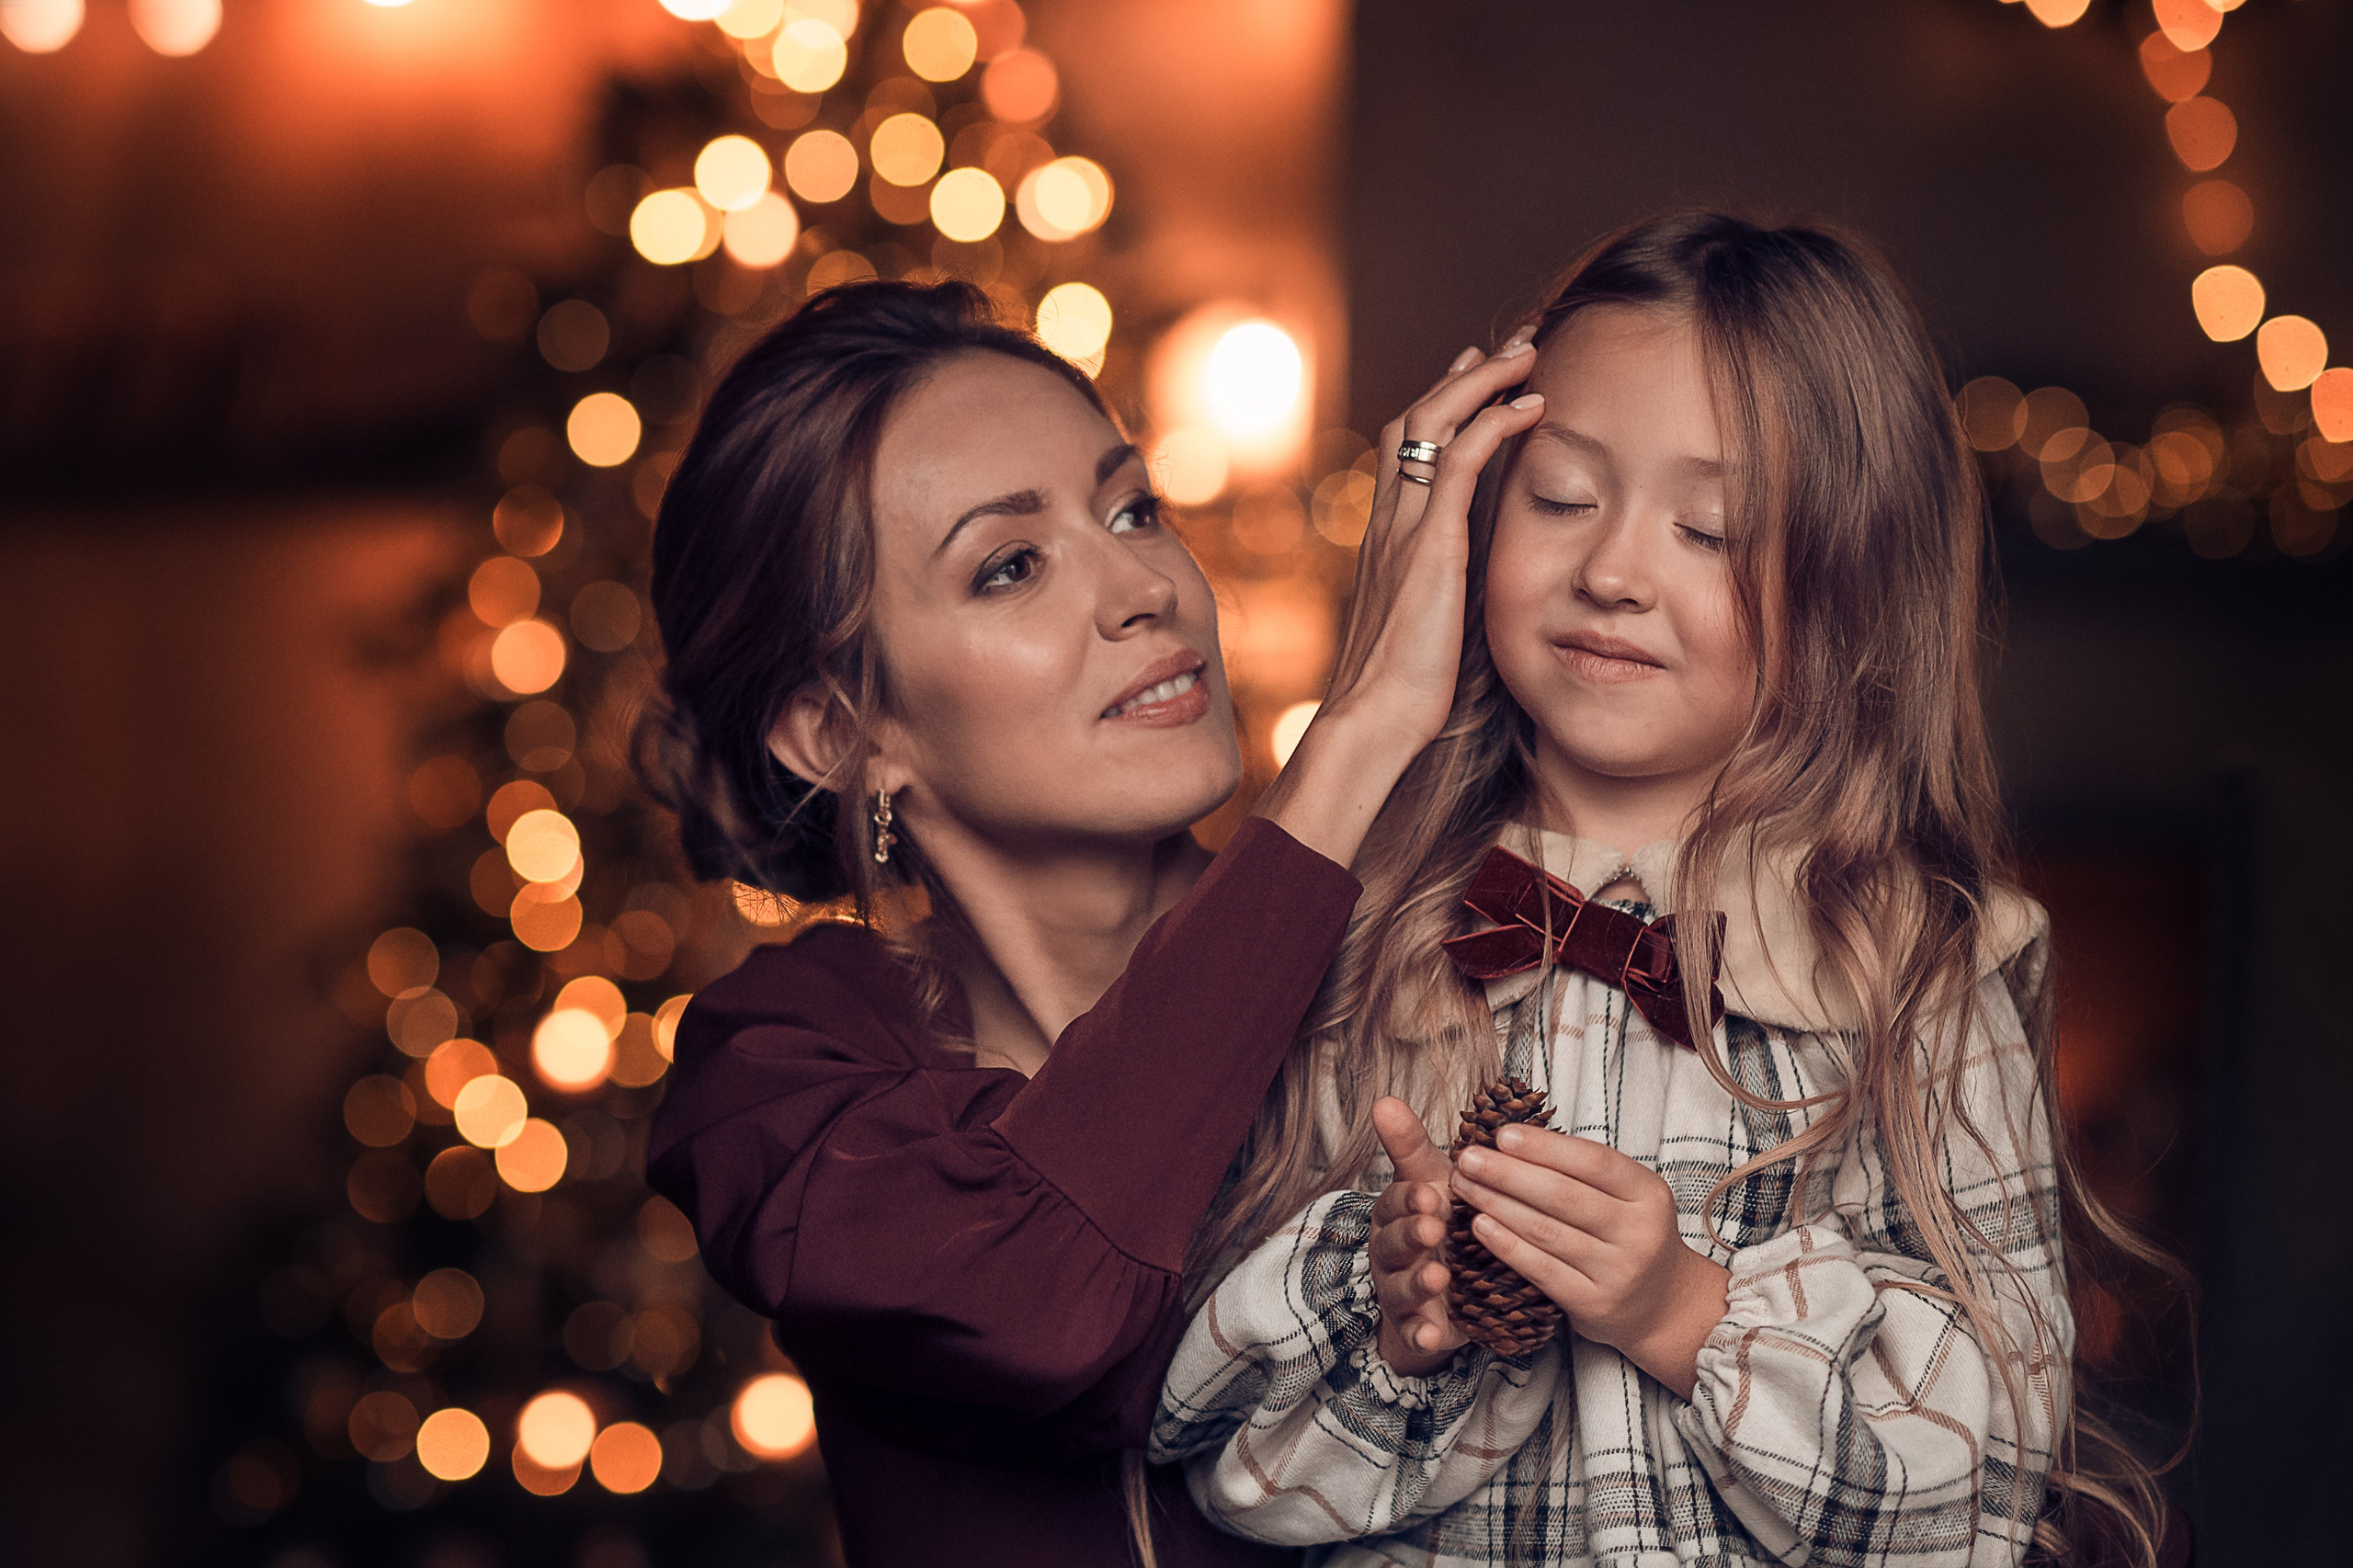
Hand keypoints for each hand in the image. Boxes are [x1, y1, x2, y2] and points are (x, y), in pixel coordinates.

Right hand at [1323, 333, 1543, 750]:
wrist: (1372, 721)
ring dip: (1484, 379)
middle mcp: (1388, 521)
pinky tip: (1532, 404)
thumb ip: (1444, 595)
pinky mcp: (1430, 543)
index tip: (1476, 375)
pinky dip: (1496, 421)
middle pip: (1415, 418)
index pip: (1407, 449)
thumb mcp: (1426, 629)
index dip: (1441, 404)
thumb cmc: (1400, 696)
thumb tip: (1472, 591)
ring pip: (1433, 422)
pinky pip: (1461, 459)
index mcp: (1385, 539)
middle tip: (1511, 343)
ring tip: (1529, 352)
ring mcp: (1404, 528)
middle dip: (1464, 374)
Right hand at [1368, 1097, 1468, 1376]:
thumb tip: (1383, 1100)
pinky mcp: (1415, 1328)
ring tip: (1437, 1278)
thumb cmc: (1444, 1221)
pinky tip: (1432, 1337)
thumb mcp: (1433, 1180)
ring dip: (1416, 1283)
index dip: (1410, 1198)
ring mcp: (1400, 1291)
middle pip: (1394, 1242)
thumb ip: (1410, 1147)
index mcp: (1397, 1212)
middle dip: (1411, 1234)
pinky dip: (1421, 1336)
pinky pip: (1413, 1334)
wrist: (1452, 1288)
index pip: (1396, 1200)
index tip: (1430, 1192)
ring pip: (1401, 1288)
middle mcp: (1392, 1251)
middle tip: (1434, 1227)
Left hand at [1451, 1123, 1730, 1398]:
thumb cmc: (1629, 1235)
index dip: (1545, 1147)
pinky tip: (1480, 1225)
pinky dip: (1506, 1245)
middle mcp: (1638, 1233)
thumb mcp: (1628, 1196)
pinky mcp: (1593, 1304)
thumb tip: (1514, 1140)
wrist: (1662, 1305)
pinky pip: (1541, 1269)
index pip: (1593, 1162)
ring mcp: (1617, 1272)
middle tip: (1468, 1158)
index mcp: (1648, 1194)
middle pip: (1563, 1196)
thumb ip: (1584, 1171)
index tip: (1502, 1134)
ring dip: (1497, 1204)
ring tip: (1463, 1185)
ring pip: (1546, 1231)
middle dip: (1507, 1173)